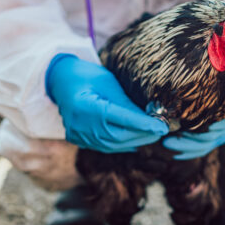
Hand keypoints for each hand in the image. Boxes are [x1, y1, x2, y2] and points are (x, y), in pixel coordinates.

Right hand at [46, 54, 168, 152]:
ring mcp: (78, 135)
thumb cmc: (88, 77)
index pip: (123, 119)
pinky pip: (104, 147)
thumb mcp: (109, 84)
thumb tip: (151, 117)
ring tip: (150, 135)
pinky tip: (134, 141)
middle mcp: (81, 126)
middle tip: (161, 131)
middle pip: (119, 136)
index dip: (145, 124)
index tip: (163, 127)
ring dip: (134, 141)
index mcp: (87, 107)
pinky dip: (121, 145)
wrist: (61, 81)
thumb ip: (127, 103)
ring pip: (113, 145)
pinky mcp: (78, 140)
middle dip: (143, 135)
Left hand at [162, 65, 224, 159]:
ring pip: (204, 146)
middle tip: (166, 139)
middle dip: (186, 141)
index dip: (198, 130)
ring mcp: (223, 132)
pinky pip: (204, 148)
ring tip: (166, 144)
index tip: (181, 127)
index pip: (214, 127)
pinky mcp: (218, 135)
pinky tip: (176, 152)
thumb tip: (221, 55)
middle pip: (206, 140)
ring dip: (185, 148)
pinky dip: (190, 152)